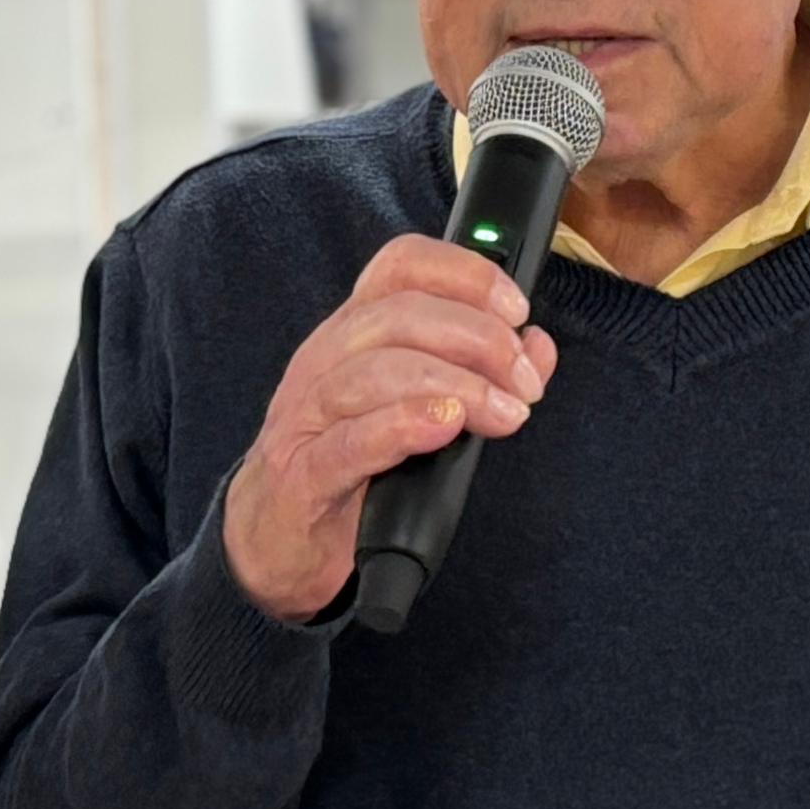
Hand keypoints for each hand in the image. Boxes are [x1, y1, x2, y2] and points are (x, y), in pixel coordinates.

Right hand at [220, 238, 555, 621]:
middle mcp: (325, 362)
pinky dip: (405, 426)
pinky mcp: (303, 477)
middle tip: (524, 382)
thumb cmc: (346, 466)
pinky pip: (351, 441)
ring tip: (503, 413)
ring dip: (456, 385)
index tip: (518, 311)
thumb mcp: (415, 407)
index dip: (466, 274)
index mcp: (353, 334)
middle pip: (399, 315)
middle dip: (479, 339)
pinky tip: (446, 427)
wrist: (272, 542)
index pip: (401, 266)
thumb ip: (480, 373)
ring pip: (377, 371)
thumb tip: (537, 347)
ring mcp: (307, 418)